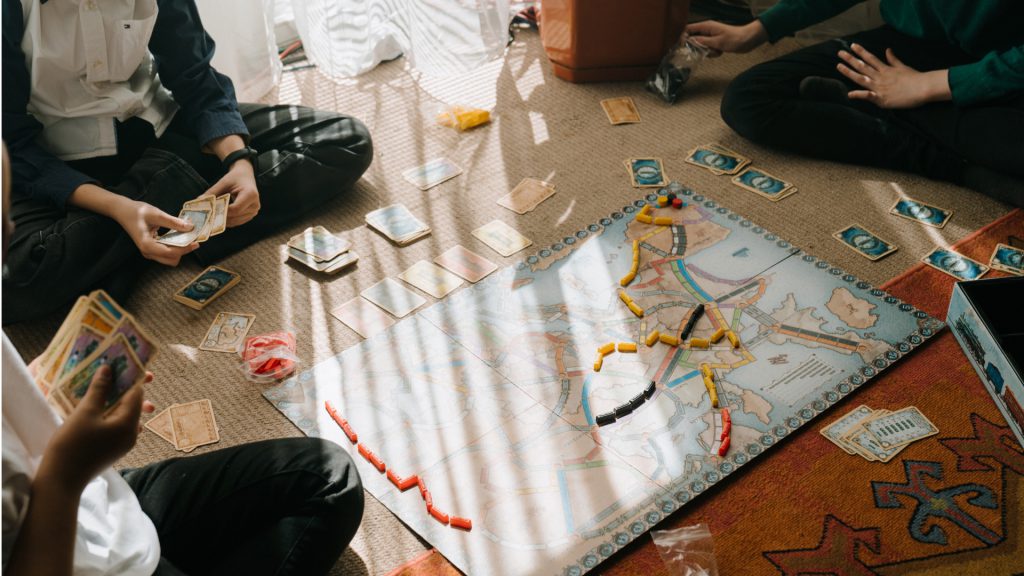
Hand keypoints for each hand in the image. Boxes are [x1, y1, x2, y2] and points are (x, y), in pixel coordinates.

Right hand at [38, 367, 152, 491]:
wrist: (61, 480)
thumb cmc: (72, 445)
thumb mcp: (84, 413)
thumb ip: (99, 390)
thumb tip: (108, 369)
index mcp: (129, 424)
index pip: (137, 394)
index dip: (130, 378)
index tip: (122, 364)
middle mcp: (132, 434)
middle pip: (133, 405)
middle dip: (123, 388)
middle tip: (111, 372)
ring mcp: (123, 444)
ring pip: (124, 415)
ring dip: (115, 401)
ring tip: (103, 387)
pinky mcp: (113, 449)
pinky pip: (116, 426)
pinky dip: (109, 414)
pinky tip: (97, 407)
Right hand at [111, 198, 197, 265]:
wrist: (122, 211)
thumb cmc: (137, 211)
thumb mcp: (156, 214)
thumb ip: (173, 222)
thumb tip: (190, 228)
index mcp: (147, 245)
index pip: (171, 253)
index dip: (185, 249)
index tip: (196, 242)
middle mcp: (148, 252)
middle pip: (172, 260)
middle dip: (183, 251)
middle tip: (192, 239)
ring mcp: (149, 252)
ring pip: (170, 258)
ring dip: (180, 250)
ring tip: (187, 236)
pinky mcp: (151, 248)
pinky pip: (167, 253)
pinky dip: (175, 247)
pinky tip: (179, 236)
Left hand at [200, 160, 259, 227]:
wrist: (245, 176)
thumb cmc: (235, 178)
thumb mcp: (223, 183)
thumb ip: (212, 193)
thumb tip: (198, 201)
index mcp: (250, 194)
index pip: (235, 209)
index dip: (222, 212)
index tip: (209, 211)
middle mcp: (255, 205)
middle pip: (235, 217)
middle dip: (220, 217)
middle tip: (207, 217)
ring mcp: (254, 211)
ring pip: (236, 222)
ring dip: (223, 221)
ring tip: (211, 217)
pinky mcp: (251, 215)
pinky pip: (237, 222)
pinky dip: (227, 221)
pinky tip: (219, 217)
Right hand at [685, 20, 767, 55]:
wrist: (749, 40)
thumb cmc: (735, 39)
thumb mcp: (717, 42)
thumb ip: (702, 41)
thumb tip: (690, 41)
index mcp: (706, 26)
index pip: (688, 29)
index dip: (683, 37)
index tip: (684, 47)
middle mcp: (707, 30)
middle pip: (694, 39)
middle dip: (698, 48)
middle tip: (706, 51)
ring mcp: (711, 36)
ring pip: (701, 46)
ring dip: (707, 51)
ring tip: (717, 51)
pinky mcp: (716, 42)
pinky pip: (708, 49)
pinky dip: (713, 52)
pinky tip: (720, 52)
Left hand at [838, 44, 950, 108]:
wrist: (924, 88)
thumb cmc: (915, 78)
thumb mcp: (903, 66)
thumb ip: (893, 59)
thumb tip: (887, 49)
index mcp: (885, 69)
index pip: (870, 58)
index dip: (860, 52)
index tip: (852, 45)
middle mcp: (880, 77)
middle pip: (862, 66)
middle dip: (850, 59)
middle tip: (840, 53)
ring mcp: (880, 87)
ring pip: (862, 78)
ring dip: (850, 72)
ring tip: (839, 66)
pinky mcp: (882, 99)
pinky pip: (869, 96)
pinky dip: (859, 95)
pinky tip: (850, 94)